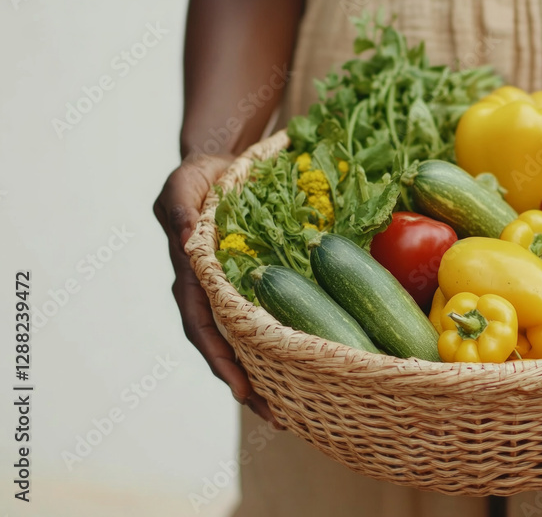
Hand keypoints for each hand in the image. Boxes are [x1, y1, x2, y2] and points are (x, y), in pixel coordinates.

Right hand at [154, 152, 280, 426]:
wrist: (226, 171)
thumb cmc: (202, 178)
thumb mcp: (185, 184)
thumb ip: (182, 209)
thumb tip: (187, 239)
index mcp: (192, 278)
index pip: (204, 327)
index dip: (221, 360)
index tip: (241, 390)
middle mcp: (212, 296)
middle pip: (227, 351)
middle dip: (248, 386)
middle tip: (277, 417)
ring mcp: (234, 297)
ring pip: (249, 346)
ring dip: (269, 380)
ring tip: (296, 412)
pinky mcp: (259, 291)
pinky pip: (271, 324)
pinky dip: (287, 349)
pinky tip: (312, 371)